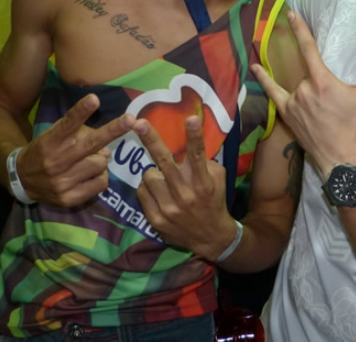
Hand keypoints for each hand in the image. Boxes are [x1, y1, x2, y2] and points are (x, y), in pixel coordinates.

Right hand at [16, 93, 130, 207]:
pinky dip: (101, 176)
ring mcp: (63, 182)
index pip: (68, 123)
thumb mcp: (54, 134)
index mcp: (51, 141)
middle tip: (130, 119)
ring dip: (101, 159)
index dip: (81, 111)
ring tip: (89, 160)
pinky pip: (101, 183)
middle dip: (113, 130)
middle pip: (91, 144)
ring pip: (101, 163)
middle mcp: (56, 161)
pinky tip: (89, 175)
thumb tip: (107, 144)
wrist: (22, 179)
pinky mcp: (69, 199)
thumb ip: (79, 133)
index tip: (94, 98)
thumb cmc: (45, 150)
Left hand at [129, 115, 239, 261]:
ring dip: (154, 173)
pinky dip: (147, 188)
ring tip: (162, 178)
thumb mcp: (217, 178)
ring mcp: (168, 208)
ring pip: (148, 176)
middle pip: (164, 161)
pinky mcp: (156, 219)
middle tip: (138, 123)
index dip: (194, 136)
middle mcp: (185, 194)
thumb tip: (187, 143)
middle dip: (151, 139)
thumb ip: (203, 162)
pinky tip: (158, 191)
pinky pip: (141, 192)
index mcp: (203, 182)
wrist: (211, 237)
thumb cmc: (213, 200)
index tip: (190, 118)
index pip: (197, 155)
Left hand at [251, 11, 355, 175]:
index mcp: (322, 81)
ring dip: (297, 85)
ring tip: (287, 81)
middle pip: (306, 73)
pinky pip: (274, 95)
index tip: (290, 14)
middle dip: (318, 81)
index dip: (300, 29)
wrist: (341, 157)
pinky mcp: (288, 114)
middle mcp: (304, 89)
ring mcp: (293, 102)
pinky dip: (265, 82)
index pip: (308, 49)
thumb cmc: (354, 125)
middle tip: (332, 104)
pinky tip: (256, 70)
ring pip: (294, 84)